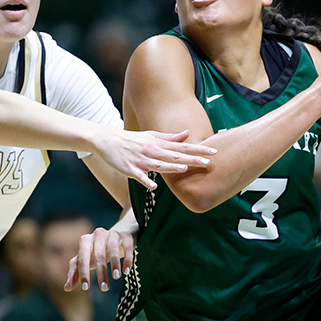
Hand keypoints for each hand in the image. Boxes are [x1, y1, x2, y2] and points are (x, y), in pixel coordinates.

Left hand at [64, 225, 134, 291]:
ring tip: (116, 277)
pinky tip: (126, 271)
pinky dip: (127, 259)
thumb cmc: (96, 252)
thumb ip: (75, 272)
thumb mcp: (85, 260)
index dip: (83, 273)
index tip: (85, 288)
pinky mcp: (126, 236)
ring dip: (115, 264)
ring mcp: (113, 234)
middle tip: (104, 288)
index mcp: (85, 241)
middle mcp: (98, 235)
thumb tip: (67, 288)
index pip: (82, 258)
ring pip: (113, 249)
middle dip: (101, 273)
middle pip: (99, 255)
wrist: (115, 238)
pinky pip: (127, 247)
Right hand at [93, 128, 215, 190]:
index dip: (198, 149)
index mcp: (159, 144)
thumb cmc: (131, 139)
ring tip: (184, 168)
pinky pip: (139, 176)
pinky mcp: (129, 169)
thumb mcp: (151, 136)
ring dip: (171, 166)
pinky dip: (146, 180)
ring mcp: (141, 160)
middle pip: (175, 155)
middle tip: (208, 162)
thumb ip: (170, 137)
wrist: (107, 140)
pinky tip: (154, 186)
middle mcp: (152, 151)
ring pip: (158, 164)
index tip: (213, 152)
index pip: (183, 146)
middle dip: (192, 158)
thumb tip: (187, 134)